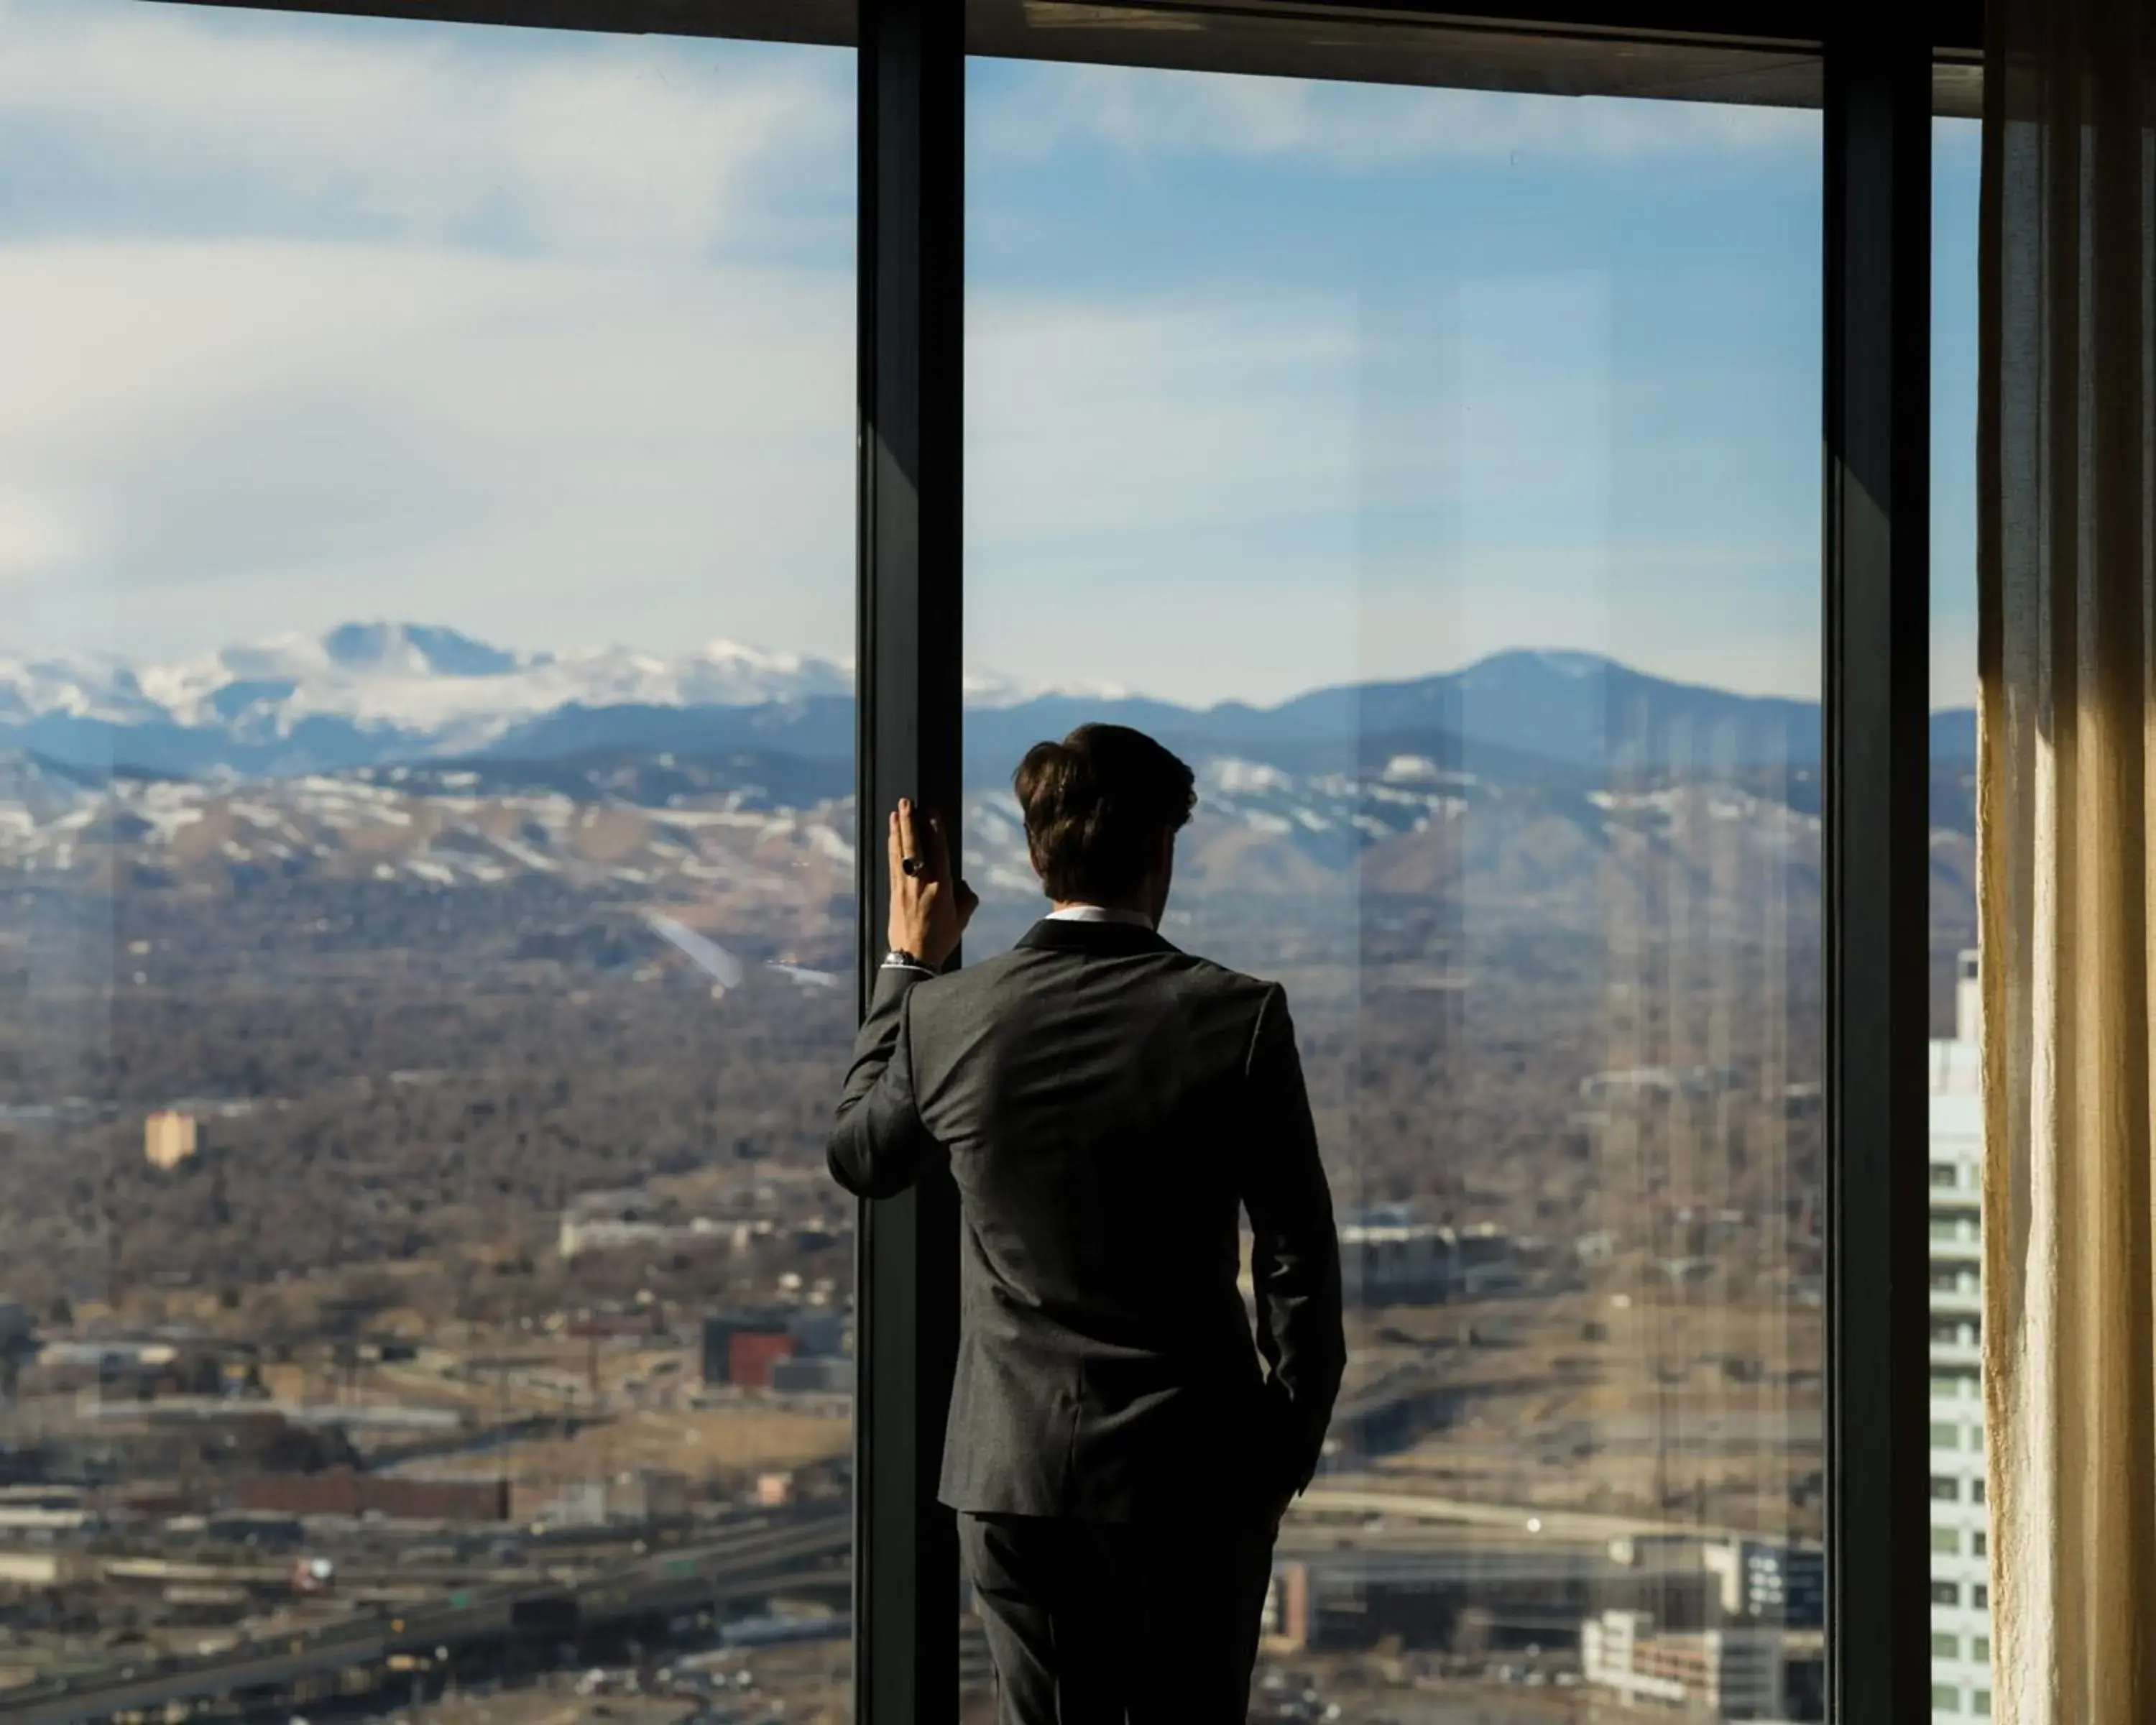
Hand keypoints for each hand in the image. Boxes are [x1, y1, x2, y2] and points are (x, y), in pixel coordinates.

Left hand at [887, 799, 976, 970]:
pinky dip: (891, 848)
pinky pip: (892, 864)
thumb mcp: (961, 921)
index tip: (931, 812)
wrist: (913, 959)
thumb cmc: (939, 940)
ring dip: (897, 830)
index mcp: (941, 888)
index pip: (939, 851)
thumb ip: (967, 899)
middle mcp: (921, 884)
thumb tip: (963, 885)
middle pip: (914, 846)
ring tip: (895, 812)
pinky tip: (891, 837)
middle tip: (905, 802)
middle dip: (909, 822)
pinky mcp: (893, 893)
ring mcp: (904, 887)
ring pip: (900, 852)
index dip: (935, 829)